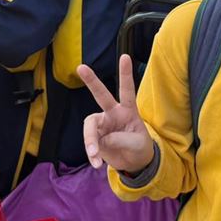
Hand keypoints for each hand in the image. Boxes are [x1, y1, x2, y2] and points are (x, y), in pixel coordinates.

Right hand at [80, 54, 155, 172]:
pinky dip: (92, 155)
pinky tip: (97, 163)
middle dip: (91, 81)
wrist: (134, 163)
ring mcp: (102, 125)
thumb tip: (104, 139)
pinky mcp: (96, 138)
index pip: (127, 90)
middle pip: (100, 95)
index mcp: (128, 110)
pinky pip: (90, 144)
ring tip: (94, 155)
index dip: (125, 74)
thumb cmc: (140, 147)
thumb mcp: (137, 143)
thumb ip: (122, 139)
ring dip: (90, 141)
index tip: (125, 56)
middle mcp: (113, 113)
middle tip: (80, 67)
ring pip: (90, 126)